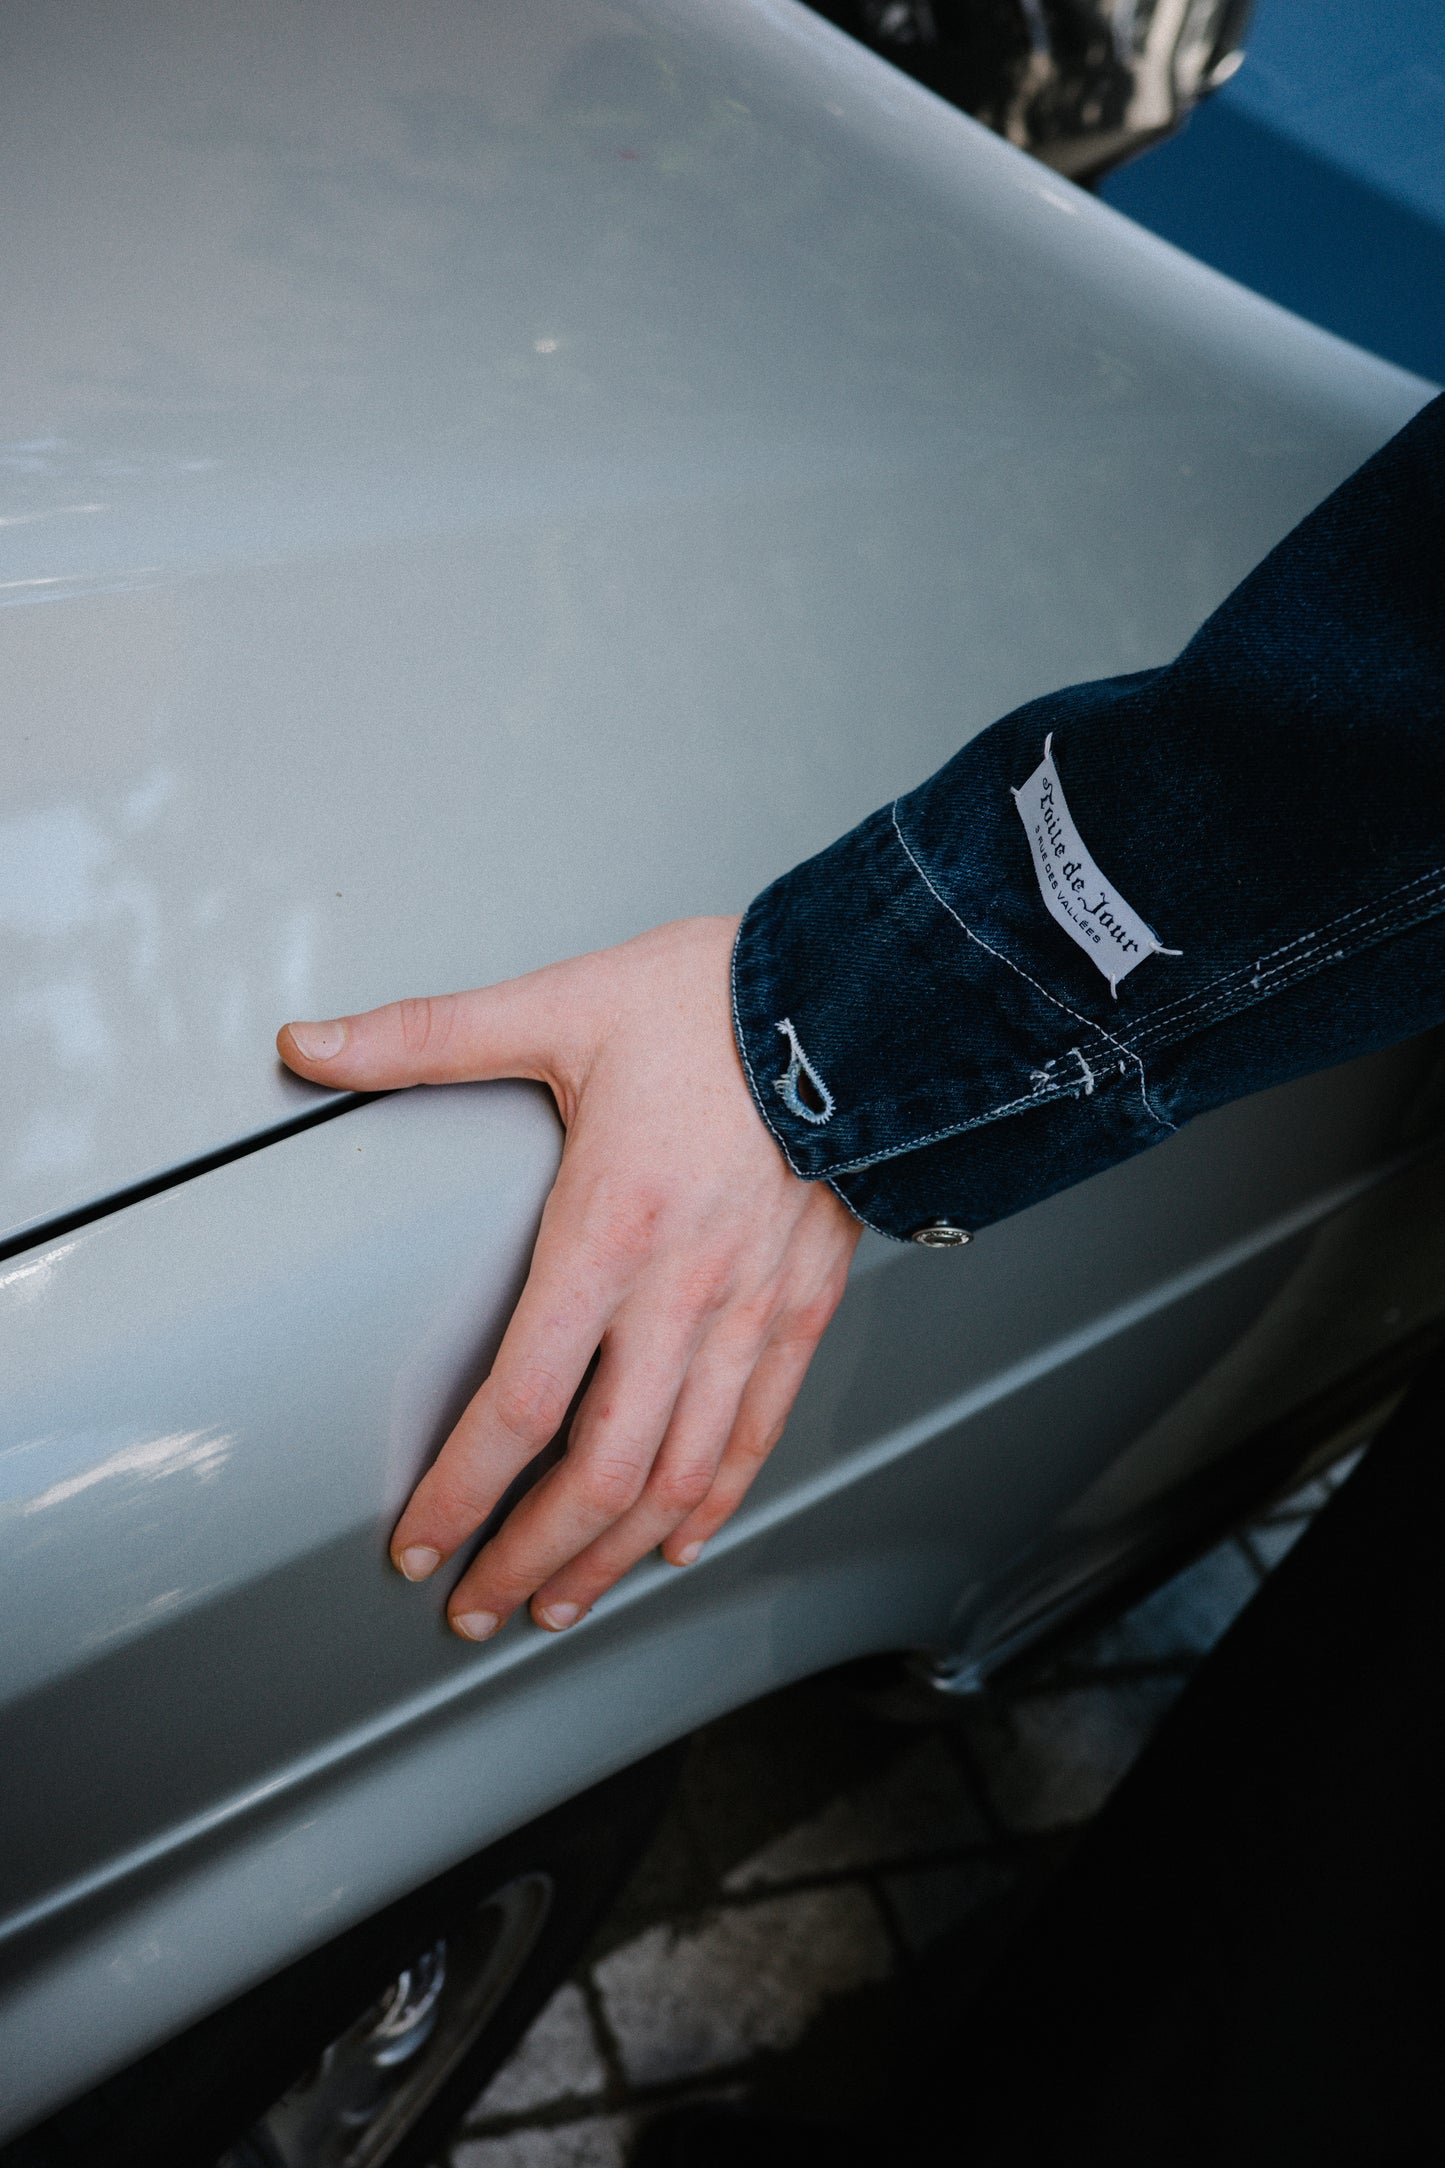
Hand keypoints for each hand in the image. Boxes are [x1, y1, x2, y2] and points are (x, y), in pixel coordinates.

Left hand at [277, 917, 859, 1638]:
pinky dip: (716, 1502)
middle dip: (531, 1556)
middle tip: (479, 1608)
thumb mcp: (556, 1006)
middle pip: (601, 1471)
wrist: (855, 999)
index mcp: (608, 1229)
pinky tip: (679, 1539)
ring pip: (681, 1474)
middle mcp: (683, 1292)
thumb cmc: (710, 1000)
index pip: (519, 1404)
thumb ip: (425, 1037)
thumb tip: (308, 1043)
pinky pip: (758, 1432)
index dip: (461, 1494)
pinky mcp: (802, 1307)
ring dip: (614, 1554)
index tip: (419, 1545)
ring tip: (562, 1602)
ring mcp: (750, 1310)